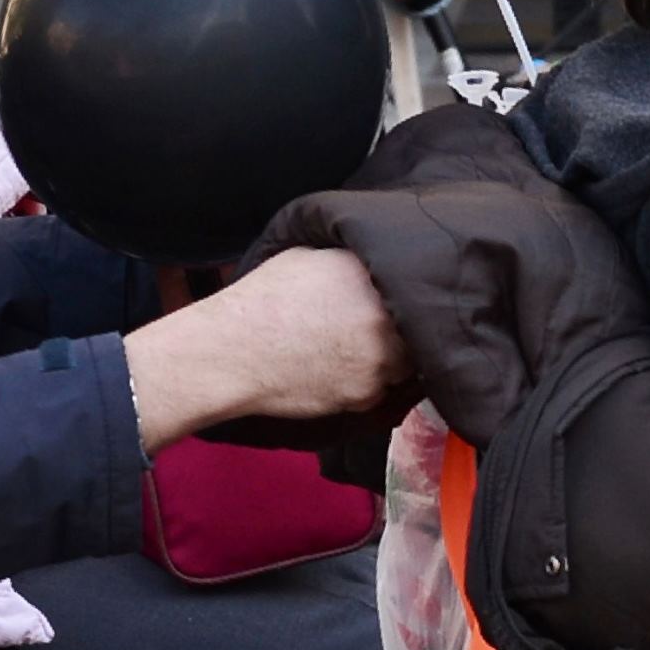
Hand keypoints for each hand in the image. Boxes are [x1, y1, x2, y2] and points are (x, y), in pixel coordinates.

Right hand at [121, 246, 405, 448]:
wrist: (232, 351)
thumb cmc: (262, 300)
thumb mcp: (309, 256)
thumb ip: (352, 259)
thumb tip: (374, 260)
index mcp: (371, 274)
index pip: (415, 284)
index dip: (408, 296)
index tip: (394, 301)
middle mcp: (384, 315)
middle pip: (417, 328)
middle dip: (399, 330)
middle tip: (369, 330)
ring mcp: (379, 358)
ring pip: (403, 364)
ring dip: (387, 360)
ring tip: (351, 352)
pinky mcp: (365, 393)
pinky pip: (379, 391)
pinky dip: (364, 385)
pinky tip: (334, 372)